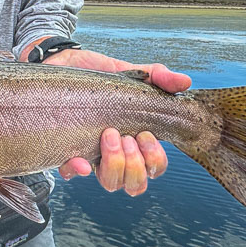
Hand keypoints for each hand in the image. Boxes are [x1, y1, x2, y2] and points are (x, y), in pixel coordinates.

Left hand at [46, 48, 190, 195]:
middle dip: (135, 165)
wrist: (61, 62)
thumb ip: (157, 76)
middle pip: (135, 184)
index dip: (154, 160)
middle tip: (126, 137)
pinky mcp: (64, 150)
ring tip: (109, 135)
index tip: (145, 134)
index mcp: (134, 138)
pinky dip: (78, 170)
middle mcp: (115, 153)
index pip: (153, 167)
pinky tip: (81, 159)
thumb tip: (184, 82)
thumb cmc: (96, 74)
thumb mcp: (128, 71)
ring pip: (111, 184)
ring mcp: (92, 154)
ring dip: (115, 165)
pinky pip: (71, 173)